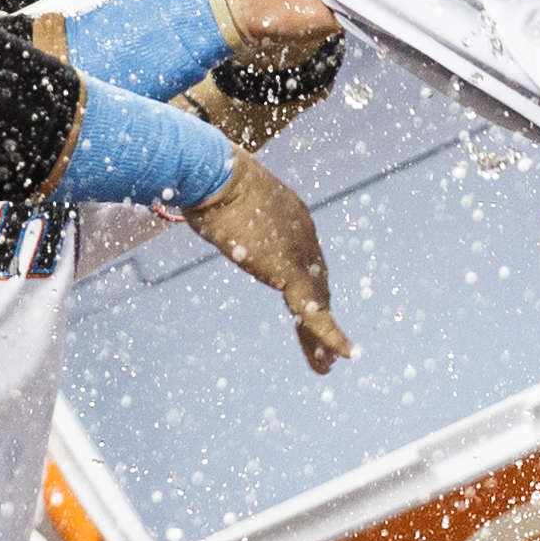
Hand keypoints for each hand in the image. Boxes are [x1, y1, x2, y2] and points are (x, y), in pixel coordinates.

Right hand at [185, 150, 355, 372]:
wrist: (217, 174)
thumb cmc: (210, 177)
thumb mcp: (218, 198)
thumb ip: (219, 211)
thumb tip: (196, 204)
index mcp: (292, 218)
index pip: (305, 259)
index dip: (309, 286)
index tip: (309, 308)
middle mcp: (304, 236)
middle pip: (317, 283)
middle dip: (320, 316)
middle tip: (329, 348)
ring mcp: (300, 253)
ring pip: (318, 303)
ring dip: (324, 337)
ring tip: (327, 366)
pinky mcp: (290, 271)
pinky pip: (314, 311)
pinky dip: (331, 335)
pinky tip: (344, 355)